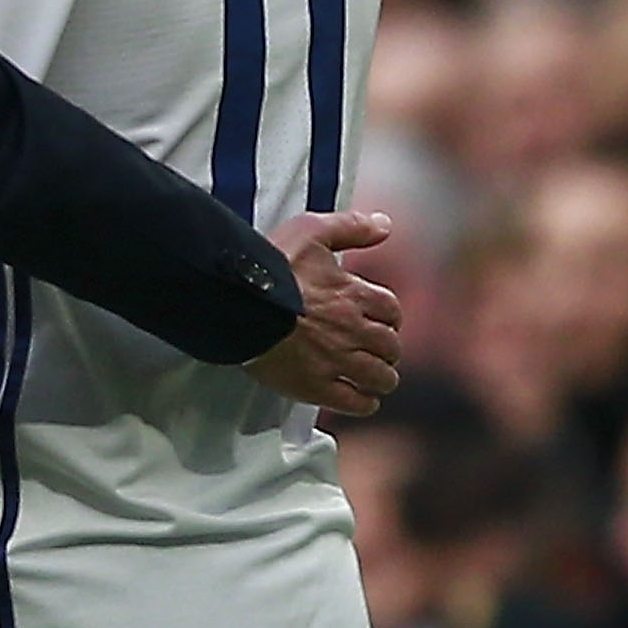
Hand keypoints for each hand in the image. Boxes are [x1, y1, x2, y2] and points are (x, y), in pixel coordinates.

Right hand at [241, 211, 401, 414]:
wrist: (237, 302)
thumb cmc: (270, 266)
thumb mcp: (311, 232)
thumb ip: (350, 228)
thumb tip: (385, 224)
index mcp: (353, 294)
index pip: (391, 310)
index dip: (387, 316)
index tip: (378, 319)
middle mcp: (352, 330)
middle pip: (390, 347)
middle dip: (386, 348)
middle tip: (375, 349)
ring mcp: (336, 361)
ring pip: (380, 378)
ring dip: (380, 377)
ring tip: (373, 377)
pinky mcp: (315, 387)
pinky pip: (354, 403)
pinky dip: (363, 403)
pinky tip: (361, 400)